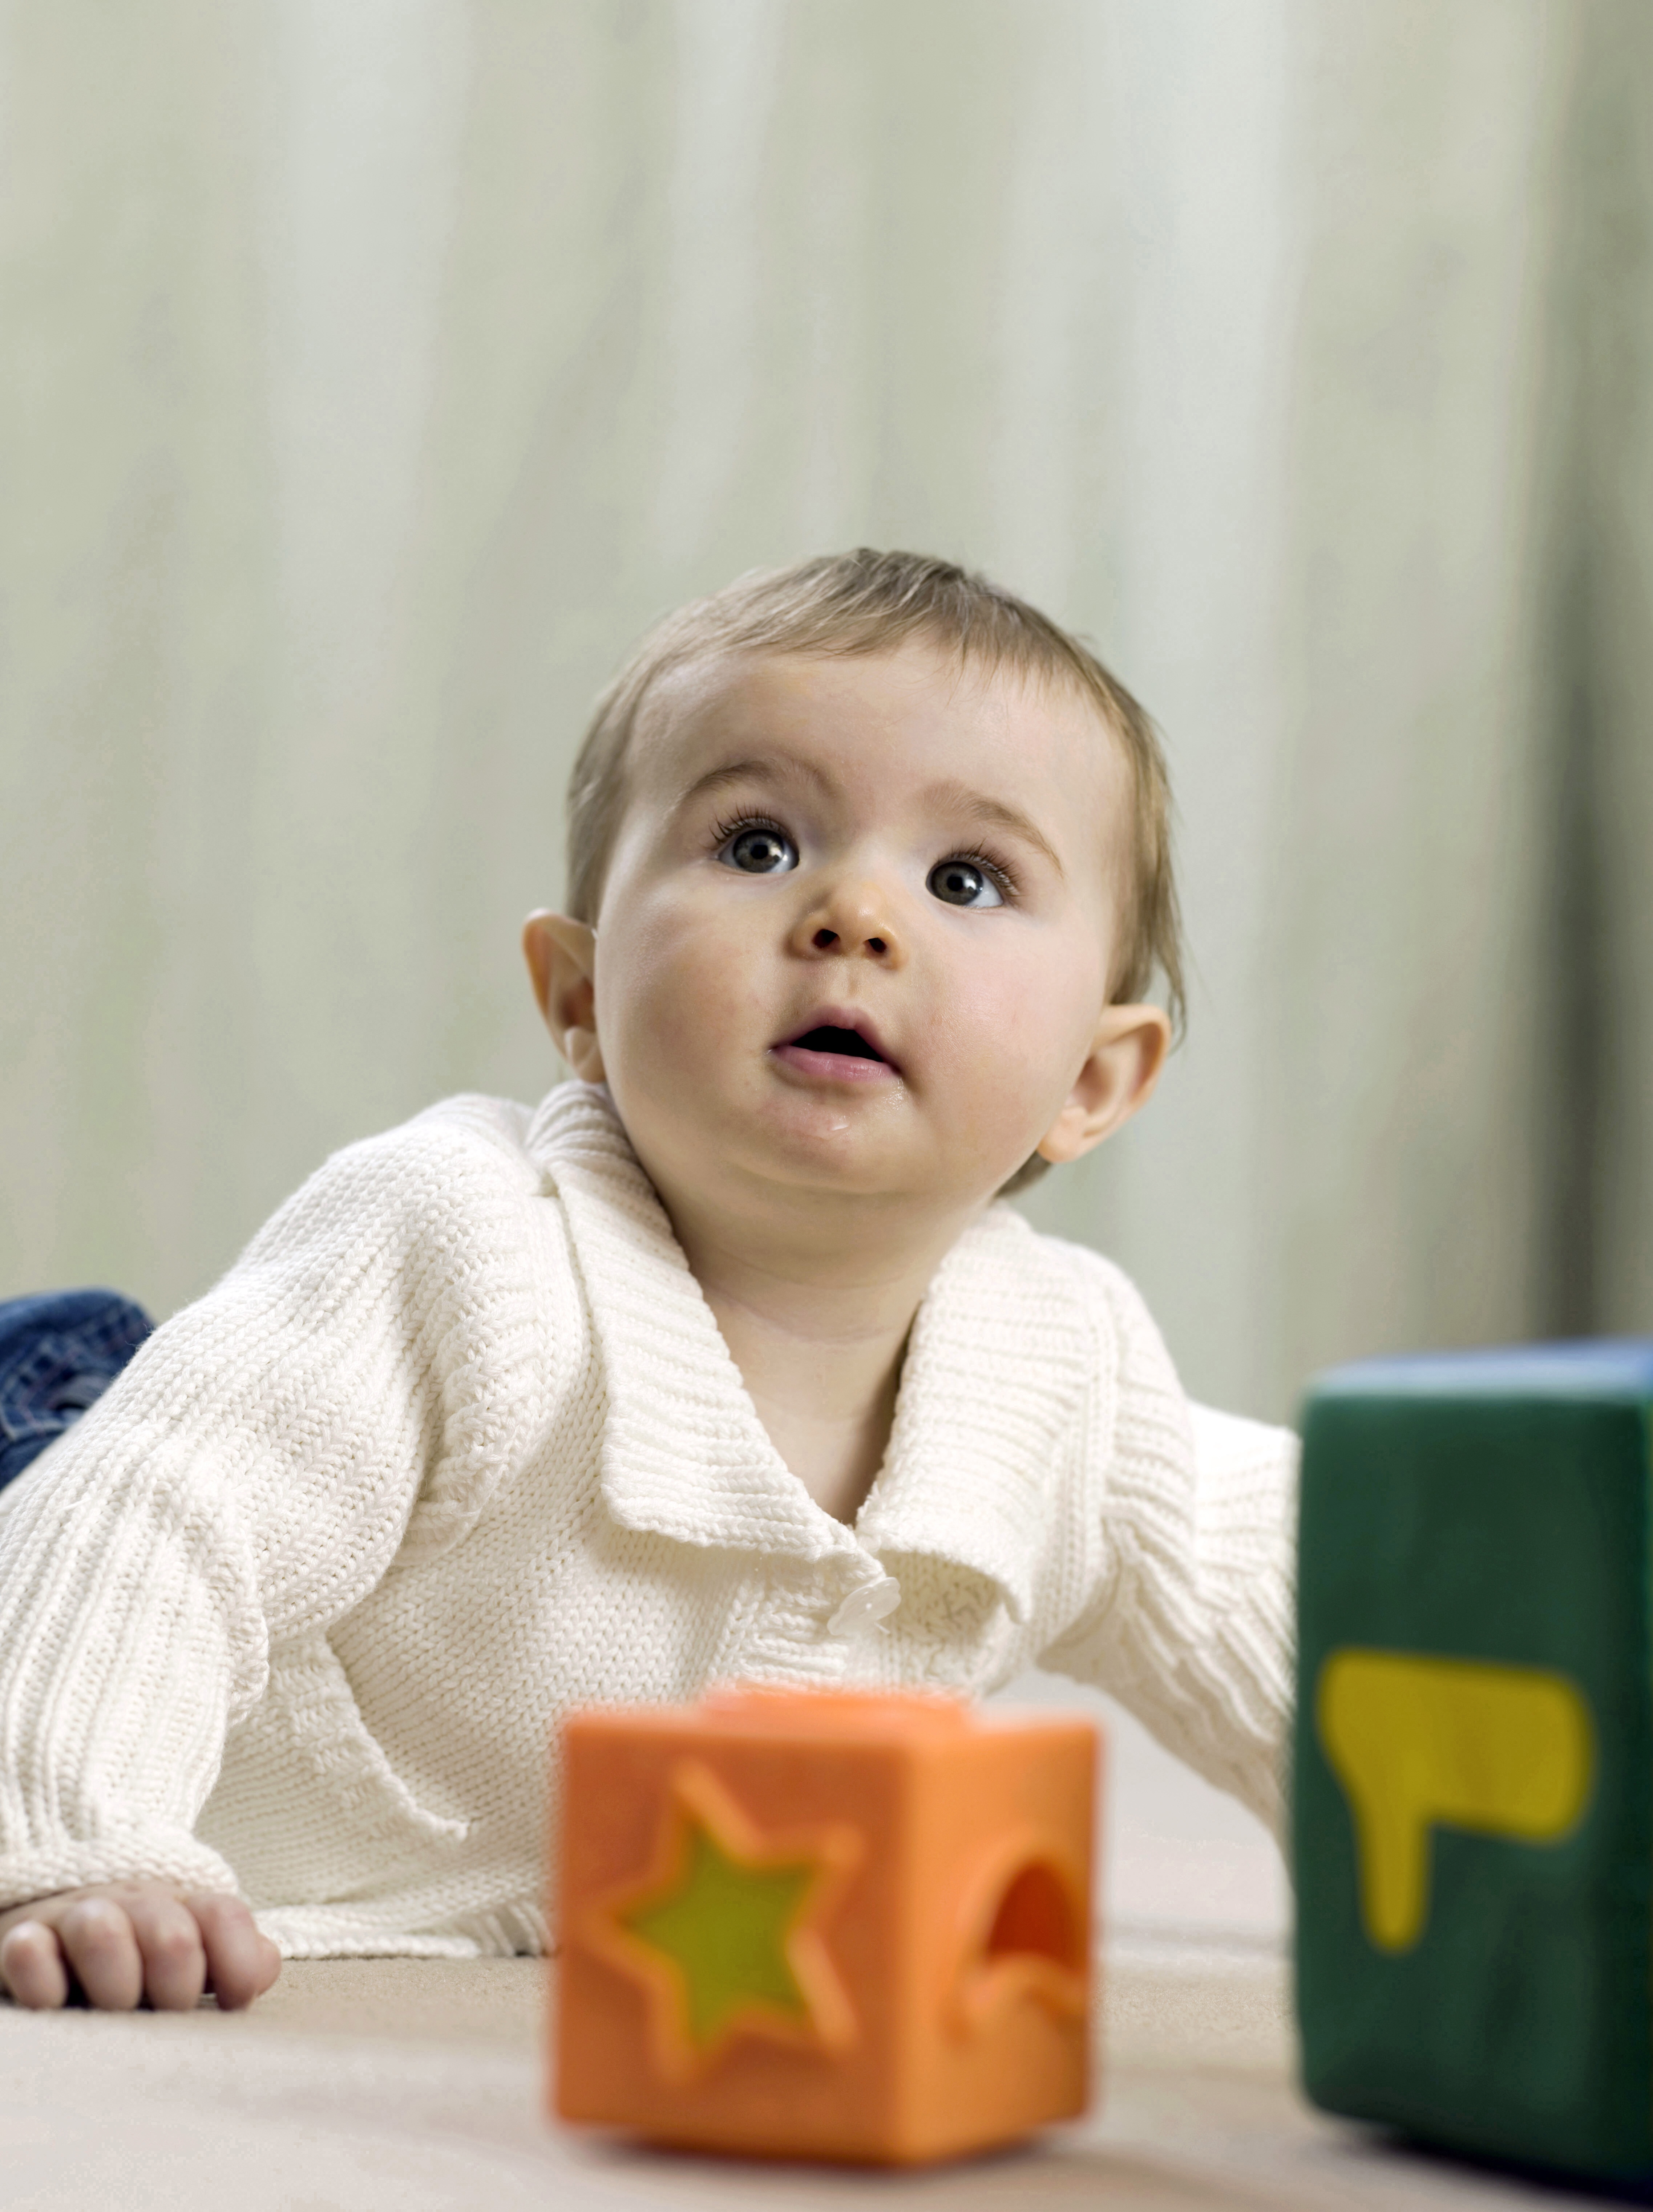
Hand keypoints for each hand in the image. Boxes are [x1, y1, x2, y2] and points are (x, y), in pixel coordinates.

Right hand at [0, 1883, 281, 2010]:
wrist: (53, 1924)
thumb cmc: (136, 1955)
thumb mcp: (191, 1955)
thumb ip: (236, 1960)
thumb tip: (263, 1969)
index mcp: (181, 1906)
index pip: (224, 1916)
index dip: (238, 1963)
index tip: (232, 2002)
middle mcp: (131, 1905)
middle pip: (171, 1933)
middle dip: (177, 1986)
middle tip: (165, 2013)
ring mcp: (73, 1919)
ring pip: (102, 1931)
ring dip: (116, 1983)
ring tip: (112, 2009)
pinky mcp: (20, 1940)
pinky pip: (29, 1952)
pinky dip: (42, 1979)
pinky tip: (53, 2002)